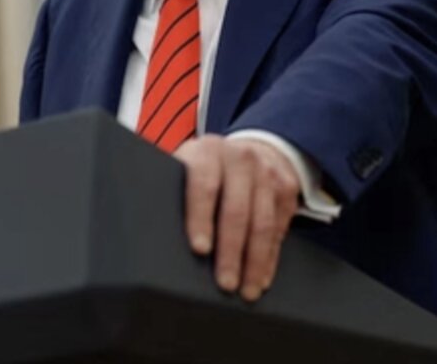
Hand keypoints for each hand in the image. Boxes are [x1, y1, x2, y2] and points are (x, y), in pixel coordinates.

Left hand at [173, 135, 300, 300]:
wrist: (249, 148)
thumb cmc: (206, 166)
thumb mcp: (185, 163)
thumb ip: (173, 186)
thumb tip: (150, 225)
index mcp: (207, 151)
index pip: (204, 186)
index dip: (200, 219)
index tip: (199, 249)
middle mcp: (240, 159)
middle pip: (236, 211)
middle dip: (230, 252)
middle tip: (224, 282)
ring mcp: (266, 173)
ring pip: (262, 224)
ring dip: (254, 262)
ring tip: (245, 289)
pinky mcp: (286, 190)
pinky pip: (279, 229)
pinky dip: (270, 257)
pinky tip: (260, 276)